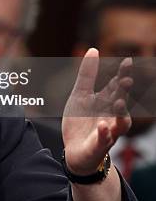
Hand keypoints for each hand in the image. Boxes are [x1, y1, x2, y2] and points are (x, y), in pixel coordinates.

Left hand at [62, 48, 132, 174]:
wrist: (74, 150)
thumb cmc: (80, 121)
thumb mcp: (80, 95)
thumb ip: (87, 74)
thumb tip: (93, 49)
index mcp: (107, 102)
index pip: (116, 86)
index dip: (122, 74)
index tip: (127, 61)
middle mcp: (111, 116)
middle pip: (121, 101)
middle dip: (124, 92)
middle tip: (126, 80)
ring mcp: (107, 131)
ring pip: (118, 123)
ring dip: (119, 113)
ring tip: (118, 102)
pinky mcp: (98, 145)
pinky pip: (103, 141)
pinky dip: (103, 134)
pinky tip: (101, 126)